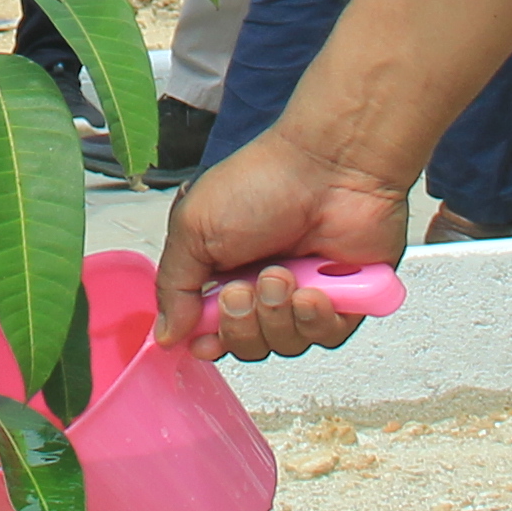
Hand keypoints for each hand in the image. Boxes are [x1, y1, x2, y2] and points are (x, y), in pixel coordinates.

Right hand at [154, 122, 413, 363]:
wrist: (328, 165)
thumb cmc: (263, 181)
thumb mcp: (194, 228)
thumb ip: (174, 286)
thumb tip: (166, 334)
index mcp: (224, 271)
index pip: (212, 331)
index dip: (209, 341)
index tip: (205, 337)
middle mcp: (264, 287)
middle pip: (246, 345)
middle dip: (242, 324)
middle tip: (244, 288)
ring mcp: (305, 295)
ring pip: (284, 345)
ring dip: (277, 314)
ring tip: (281, 274)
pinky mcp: (345, 301)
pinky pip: (324, 337)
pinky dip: (314, 319)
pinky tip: (312, 291)